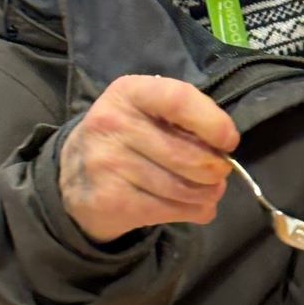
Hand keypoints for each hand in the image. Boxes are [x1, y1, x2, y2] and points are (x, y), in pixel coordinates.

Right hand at [59, 75, 238, 242]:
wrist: (73, 176)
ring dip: (208, 194)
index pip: (178, 100)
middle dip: (215, 169)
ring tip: (210, 191)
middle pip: (186, 154)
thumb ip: (183, 120)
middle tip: (220, 172)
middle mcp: (112, 124)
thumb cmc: (127, 137)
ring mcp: (107, 164)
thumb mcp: (146, 112)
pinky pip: (168, 210)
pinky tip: (195, 207)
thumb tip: (225, 149)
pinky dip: (194, 212)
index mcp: (129, 92)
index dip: (212, 122)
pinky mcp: (110, 200)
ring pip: (181, 187)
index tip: (229, 141)